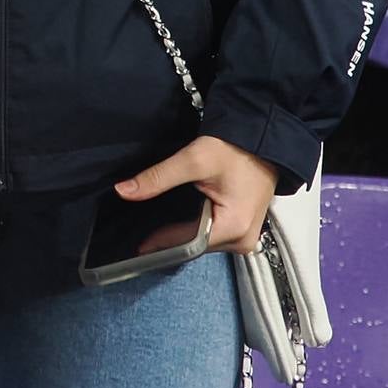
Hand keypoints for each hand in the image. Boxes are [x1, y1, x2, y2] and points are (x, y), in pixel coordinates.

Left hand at [113, 134, 278, 255]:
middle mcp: (242, 240)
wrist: (261, 140)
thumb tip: (126, 191)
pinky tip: (183, 216)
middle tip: (146, 225)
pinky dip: (196, 226)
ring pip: (202, 242)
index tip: (138, 242)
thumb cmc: (237, 149)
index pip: (186, 244)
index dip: (159, 241)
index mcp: (234, 229)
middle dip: (170, 235)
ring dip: (183, 231)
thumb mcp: (195, 159)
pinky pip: (211, 235)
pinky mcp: (242, 229)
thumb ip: (159, 177)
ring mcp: (244, 237)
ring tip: (163, 218)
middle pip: (194, 246)